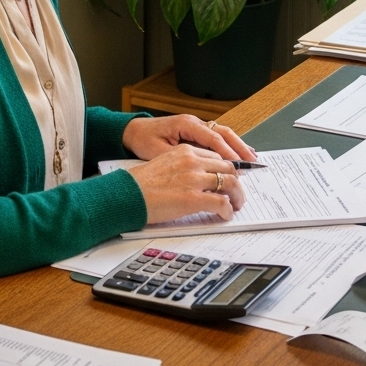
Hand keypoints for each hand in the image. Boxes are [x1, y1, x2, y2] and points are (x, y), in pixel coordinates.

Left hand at [122, 114, 256, 162]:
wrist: (134, 131)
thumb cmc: (144, 140)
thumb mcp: (158, 152)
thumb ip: (179, 158)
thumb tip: (198, 169)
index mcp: (186, 124)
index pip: (212, 137)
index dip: (226, 151)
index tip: (238, 163)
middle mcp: (194, 122)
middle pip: (222, 132)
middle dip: (238, 146)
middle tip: (252, 160)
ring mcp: (196, 126)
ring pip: (222, 133)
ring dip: (237, 144)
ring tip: (251, 157)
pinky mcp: (195, 133)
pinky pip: (216, 137)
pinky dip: (228, 145)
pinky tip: (237, 154)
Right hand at [127, 145, 244, 224]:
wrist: (128, 194)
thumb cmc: (141, 183)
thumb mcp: (164, 163)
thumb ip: (183, 166)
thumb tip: (196, 179)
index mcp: (185, 151)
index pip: (216, 157)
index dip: (226, 169)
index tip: (229, 177)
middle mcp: (193, 161)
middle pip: (228, 167)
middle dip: (236, 181)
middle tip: (236, 192)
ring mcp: (194, 179)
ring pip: (230, 183)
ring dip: (237, 196)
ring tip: (236, 204)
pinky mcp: (194, 198)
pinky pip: (221, 203)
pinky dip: (227, 210)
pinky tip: (225, 215)